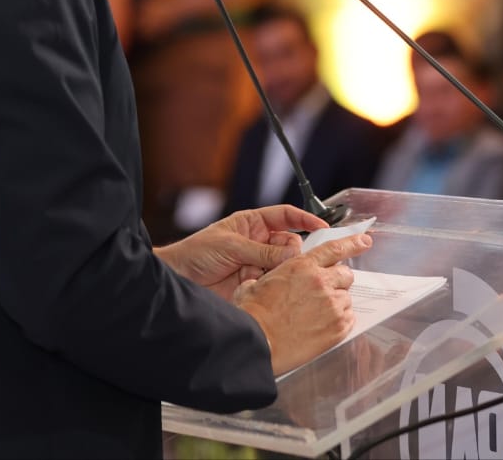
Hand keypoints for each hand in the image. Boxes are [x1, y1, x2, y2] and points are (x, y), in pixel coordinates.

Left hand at [158, 204, 326, 300]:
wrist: (180, 280)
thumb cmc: (196, 253)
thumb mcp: (230, 245)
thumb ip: (262, 251)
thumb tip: (291, 255)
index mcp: (253, 224)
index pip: (286, 216)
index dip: (305, 219)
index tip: (322, 225)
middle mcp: (259, 243)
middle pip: (290, 244)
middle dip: (291, 252)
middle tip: (285, 261)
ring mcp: (257, 264)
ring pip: (284, 266)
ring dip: (279, 271)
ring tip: (264, 275)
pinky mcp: (255, 284)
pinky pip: (274, 283)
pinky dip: (272, 285)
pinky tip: (259, 285)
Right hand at [234, 233, 368, 375]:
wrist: (257, 344)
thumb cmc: (253, 316)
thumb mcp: (255, 283)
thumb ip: (272, 276)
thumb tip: (265, 281)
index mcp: (302, 266)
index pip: (335, 249)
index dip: (352, 243)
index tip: (364, 241)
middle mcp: (321, 282)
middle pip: (345, 274)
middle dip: (337, 281)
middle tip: (322, 293)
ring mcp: (332, 305)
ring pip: (346, 299)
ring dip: (336, 304)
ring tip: (315, 317)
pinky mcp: (337, 328)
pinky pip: (348, 319)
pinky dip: (339, 322)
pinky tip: (321, 328)